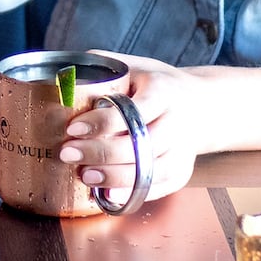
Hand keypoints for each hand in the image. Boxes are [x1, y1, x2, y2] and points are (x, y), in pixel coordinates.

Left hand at [58, 55, 209, 203]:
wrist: (200, 104)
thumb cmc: (156, 84)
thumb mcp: (132, 66)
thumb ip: (100, 69)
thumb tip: (60, 79)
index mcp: (163, 91)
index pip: (134, 111)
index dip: (102, 122)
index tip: (74, 127)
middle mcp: (176, 122)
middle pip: (142, 145)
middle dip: (102, 153)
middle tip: (68, 154)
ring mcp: (182, 150)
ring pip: (150, 171)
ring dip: (115, 177)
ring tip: (85, 176)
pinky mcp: (182, 171)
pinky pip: (157, 188)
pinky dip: (132, 193)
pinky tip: (108, 194)